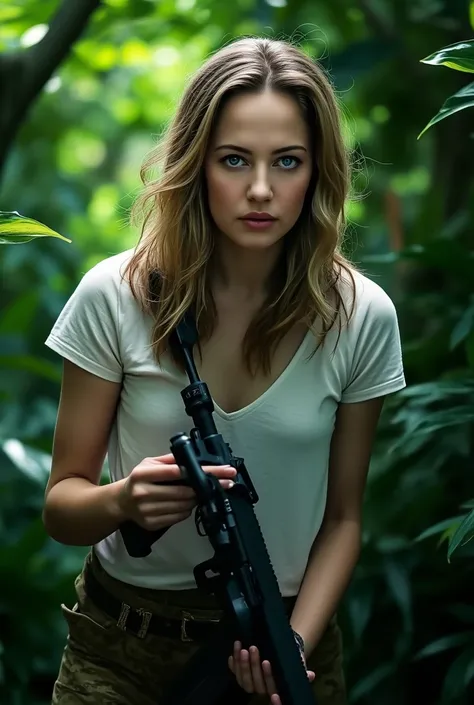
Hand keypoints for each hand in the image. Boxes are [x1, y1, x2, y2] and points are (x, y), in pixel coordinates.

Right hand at [117, 453, 236, 529]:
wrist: (122, 502)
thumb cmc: (140, 479)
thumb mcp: (150, 463)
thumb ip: (170, 459)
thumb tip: (192, 457)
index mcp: (143, 474)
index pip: (177, 472)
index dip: (203, 471)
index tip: (223, 471)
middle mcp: (143, 493)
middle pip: (183, 492)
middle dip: (207, 488)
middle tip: (224, 484)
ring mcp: (147, 511)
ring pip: (184, 506)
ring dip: (197, 499)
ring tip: (202, 492)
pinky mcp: (151, 524)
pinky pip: (179, 517)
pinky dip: (188, 510)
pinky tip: (188, 503)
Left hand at [228, 640, 314, 704]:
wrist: (278, 651)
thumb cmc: (287, 659)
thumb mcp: (296, 664)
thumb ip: (302, 671)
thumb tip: (311, 675)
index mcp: (274, 687)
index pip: (271, 685)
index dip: (268, 676)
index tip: (267, 662)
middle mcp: (261, 688)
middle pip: (255, 682)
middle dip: (253, 665)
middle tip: (253, 648)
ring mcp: (250, 682)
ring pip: (243, 679)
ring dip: (241, 663)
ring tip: (242, 647)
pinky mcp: (241, 675)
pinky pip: (235, 673)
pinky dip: (233, 663)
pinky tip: (234, 651)